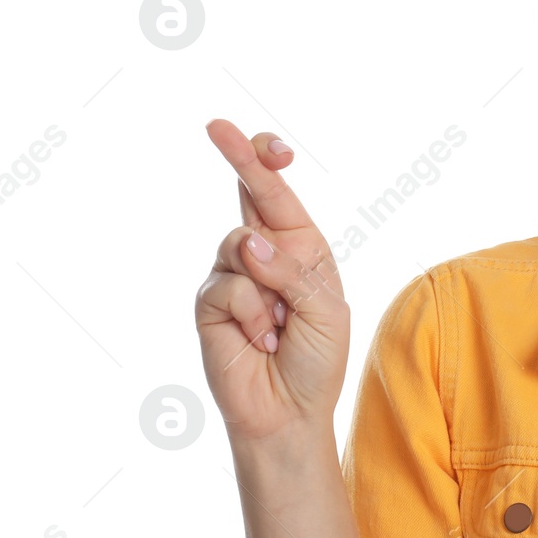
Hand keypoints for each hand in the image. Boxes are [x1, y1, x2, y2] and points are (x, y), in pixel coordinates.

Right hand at [193, 120, 350, 444]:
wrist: (290, 411)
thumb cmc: (318, 359)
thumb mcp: (326, 310)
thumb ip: (294, 271)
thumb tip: (250, 241)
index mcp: (302, 247)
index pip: (280, 195)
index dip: (268, 162)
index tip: (269, 143)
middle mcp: (265, 252)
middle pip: (248, 194)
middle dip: (239, 158)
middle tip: (217, 126)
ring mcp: (233, 274)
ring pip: (240, 244)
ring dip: (270, 287)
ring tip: (281, 326)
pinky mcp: (210, 301)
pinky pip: (230, 287)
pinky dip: (254, 315)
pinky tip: (261, 340)